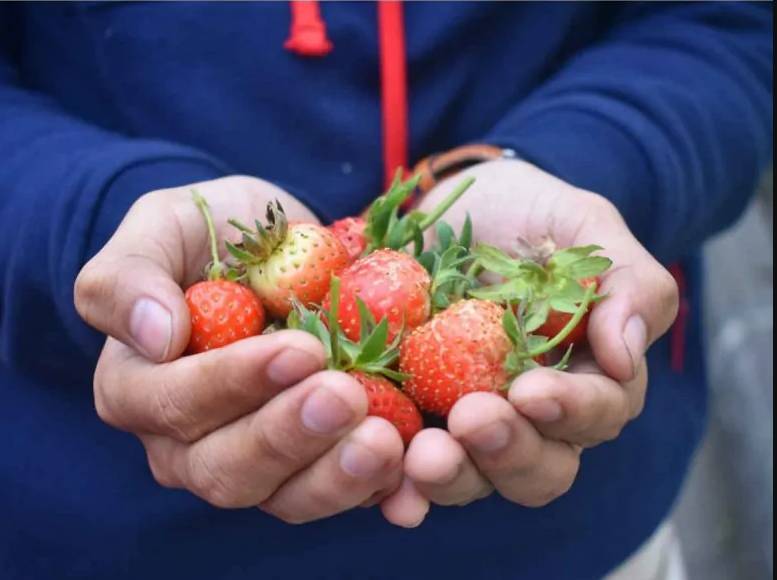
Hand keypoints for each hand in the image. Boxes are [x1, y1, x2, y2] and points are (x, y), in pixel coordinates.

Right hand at [75, 176, 403, 522]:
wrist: (278, 250)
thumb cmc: (210, 237)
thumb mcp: (162, 229)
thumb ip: (128, 277)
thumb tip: (154, 335)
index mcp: (141, 390)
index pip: (174, 404)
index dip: (232, 384)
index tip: (297, 349)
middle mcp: (190, 443)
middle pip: (228, 469)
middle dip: (289, 434)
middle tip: (346, 394)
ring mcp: (256, 462)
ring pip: (285, 496)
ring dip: (335, 475)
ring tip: (385, 441)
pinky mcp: (314, 464)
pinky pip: (341, 493)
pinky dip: (379, 490)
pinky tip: (413, 479)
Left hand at [380, 159, 678, 523]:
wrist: (448, 205)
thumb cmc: (528, 215)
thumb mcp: (586, 229)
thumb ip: (628, 283)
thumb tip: (626, 358)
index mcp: (585, 377)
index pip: (597, 414)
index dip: (571, 411)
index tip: (532, 392)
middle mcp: (528, 415)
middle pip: (538, 468)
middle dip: (509, 453)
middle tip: (473, 420)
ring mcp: (465, 420)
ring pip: (472, 477)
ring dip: (451, 477)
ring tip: (424, 456)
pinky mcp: (410, 414)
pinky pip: (405, 466)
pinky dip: (398, 487)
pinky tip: (390, 494)